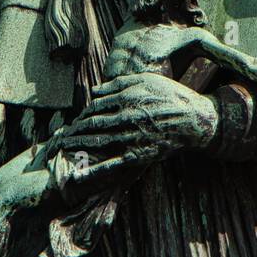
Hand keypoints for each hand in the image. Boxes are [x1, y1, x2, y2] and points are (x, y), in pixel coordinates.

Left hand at [54, 71, 218, 167]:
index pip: (95, 107)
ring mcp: (129, 138)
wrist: (194, 120)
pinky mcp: (137, 155)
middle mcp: (124, 118)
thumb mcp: (145, 80)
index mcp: (124, 98)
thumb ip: (118, 84)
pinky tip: (78, 176)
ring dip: (78, 146)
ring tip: (63, 149)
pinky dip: (93, 171)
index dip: (83, 114)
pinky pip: (111, 165)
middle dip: (74, 130)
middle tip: (62, 137)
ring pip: (96, 142)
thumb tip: (94, 91)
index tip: (76, 121)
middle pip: (91, 125)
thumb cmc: (171, 95)